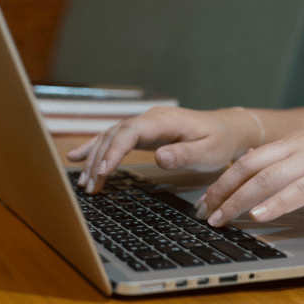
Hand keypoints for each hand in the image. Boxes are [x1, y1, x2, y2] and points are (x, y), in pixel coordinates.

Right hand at [66, 106, 257, 192]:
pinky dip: (95, 148)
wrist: (226, 129)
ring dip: (94, 158)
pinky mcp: (142, 132)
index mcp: (165, 120)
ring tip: (83, 182)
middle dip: (98, 159)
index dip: (114, 150)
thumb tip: (159, 157)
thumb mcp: (208, 152)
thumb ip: (184, 155)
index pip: (132, 131)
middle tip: (89, 185)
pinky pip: (114, 138)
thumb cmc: (219, 141)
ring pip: (110, 137)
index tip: (103, 170)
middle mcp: (150, 118)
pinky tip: (76, 157)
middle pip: (115, 134)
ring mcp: (144, 124)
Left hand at [196, 130, 303, 225]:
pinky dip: (275, 204)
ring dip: (239, 201)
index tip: (206, 200)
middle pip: (248, 167)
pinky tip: (259, 216)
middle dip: (221, 191)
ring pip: (266, 179)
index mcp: (294, 142)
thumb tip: (257, 172)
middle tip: (204, 213)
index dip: (222, 181)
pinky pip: (297, 190)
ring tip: (221, 219)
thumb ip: (290, 162)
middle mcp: (300, 146)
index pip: (247, 160)